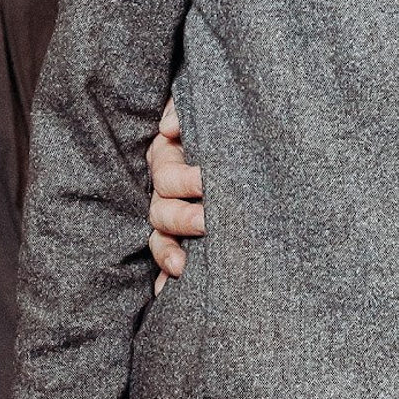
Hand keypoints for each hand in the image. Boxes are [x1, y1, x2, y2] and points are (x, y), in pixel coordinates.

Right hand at [146, 97, 203, 294]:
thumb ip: (183, 111)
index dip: (184, 180)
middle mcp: (166, 187)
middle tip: (208, 221)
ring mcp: (172, 212)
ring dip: (170, 251)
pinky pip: (166, 258)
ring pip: (159, 237)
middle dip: (183, 216)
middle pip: (161, 209)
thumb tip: (168, 128)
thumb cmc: (221, 115)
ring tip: (184, 265)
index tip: (207, 182)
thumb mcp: (203, 107)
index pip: (166, 175)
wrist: (239, 123)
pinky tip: (166, 290)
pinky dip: (164, 275)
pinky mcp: (182, 234)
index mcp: (169, 155)